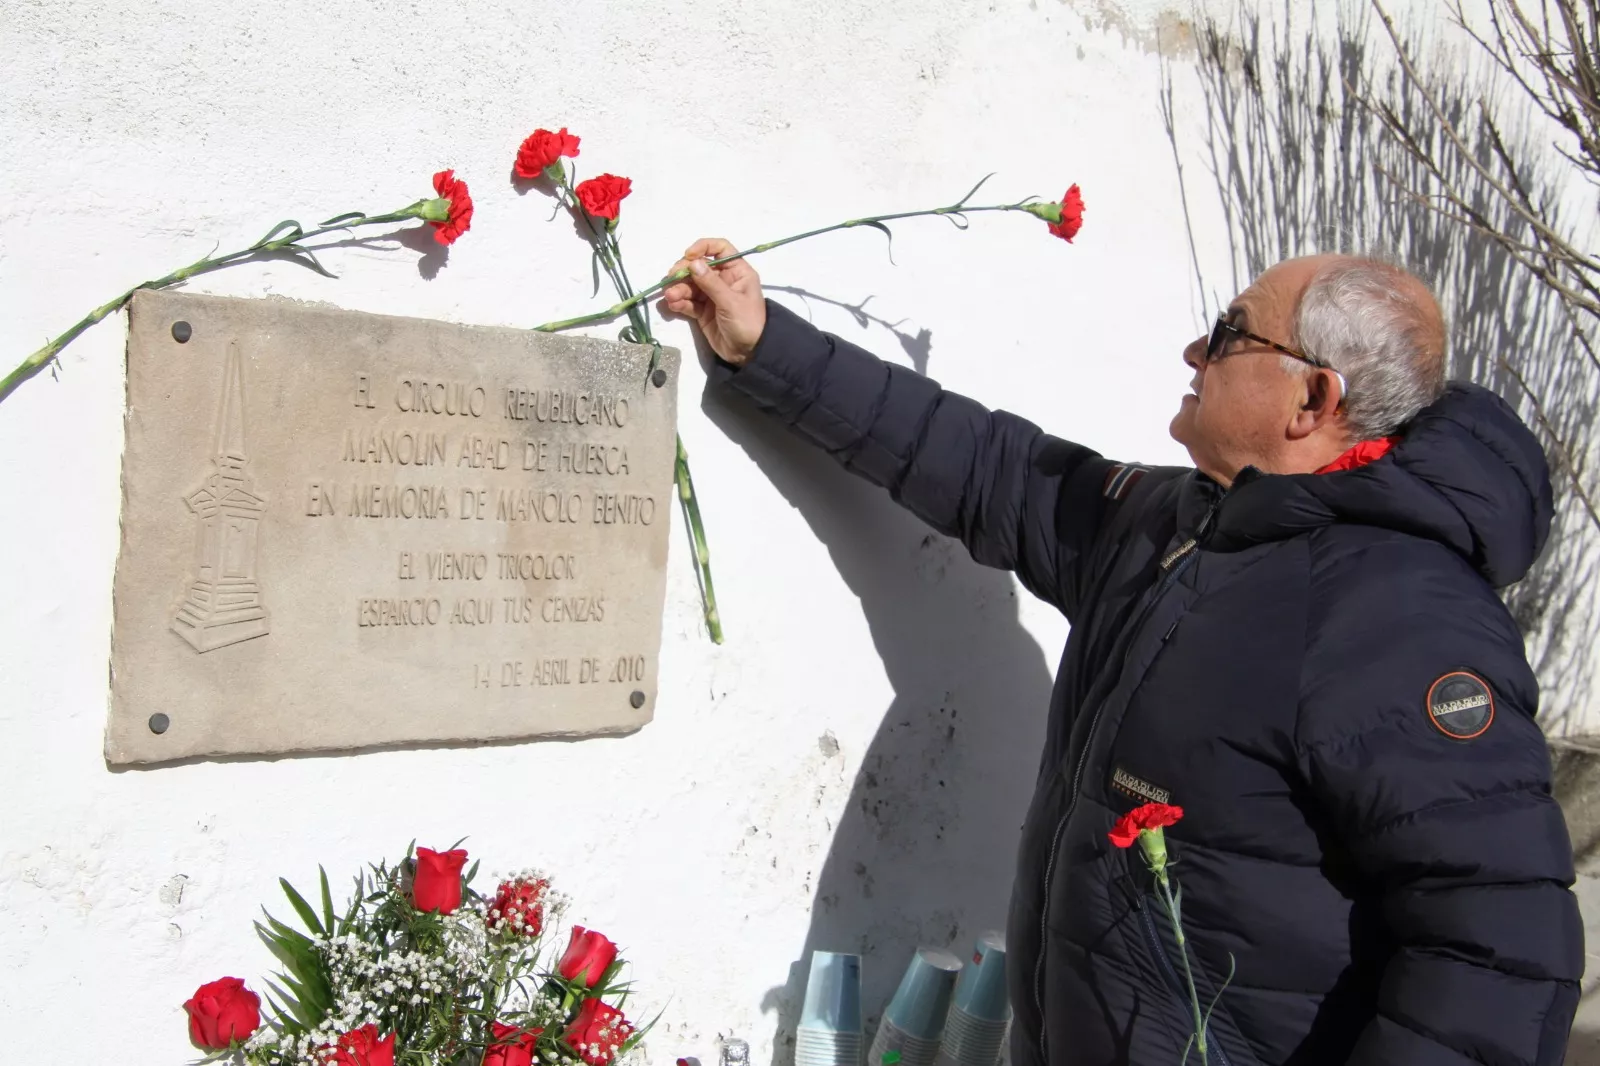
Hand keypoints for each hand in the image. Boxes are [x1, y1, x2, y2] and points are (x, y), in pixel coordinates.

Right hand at [660, 237, 766, 365]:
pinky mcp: (703, 311)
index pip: (720, 249)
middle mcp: (723, 280)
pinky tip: (672, 304)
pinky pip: (688, 302)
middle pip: (699, 267)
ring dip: (678, 288)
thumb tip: (693, 262)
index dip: (703, 248)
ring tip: (670, 296)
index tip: (688, 256)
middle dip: (683, 271)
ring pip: (690, 285)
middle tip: (671, 279)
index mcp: (737, 272)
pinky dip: (679, 302)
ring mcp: (712, 295)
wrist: (749, 354)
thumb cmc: (748, 323)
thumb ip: (711, 283)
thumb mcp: (731, 302)